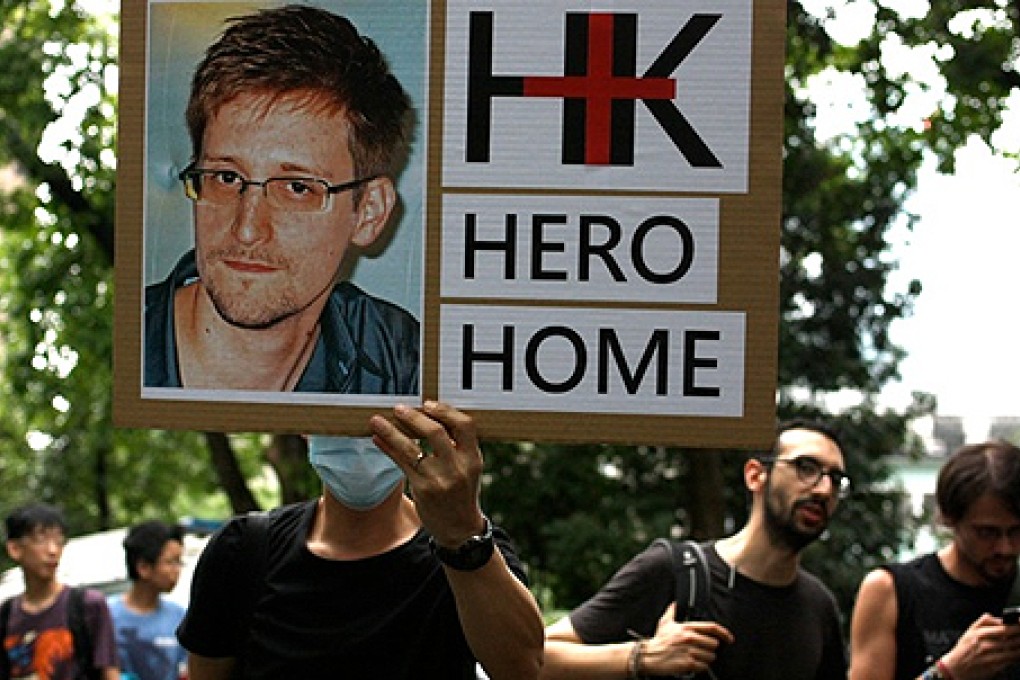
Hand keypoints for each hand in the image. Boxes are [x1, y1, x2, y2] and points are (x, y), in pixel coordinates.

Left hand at [369, 401, 484, 546]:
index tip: (428, 404)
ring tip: (376, 421)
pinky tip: (378, 440)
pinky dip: (388, 449)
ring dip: (391, 431)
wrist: (460, 528)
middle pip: (436, 432)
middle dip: (414, 417)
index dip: (445, 411)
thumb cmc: (461, 491)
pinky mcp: (423, 490)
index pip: (465, 425)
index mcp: (473, 458)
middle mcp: (458, 467)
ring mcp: (440, 479)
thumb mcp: (468, 467)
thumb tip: (427, 415)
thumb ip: (456, 444)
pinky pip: (401, 463)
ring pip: (412, 448)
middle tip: (399, 409)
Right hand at [639, 603, 733, 676]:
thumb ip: (672, 611)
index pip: (712, 628)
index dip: (724, 633)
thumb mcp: (664, 623)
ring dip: (705, 659)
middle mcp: (689, 638)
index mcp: (686, 628)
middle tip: (701, 649)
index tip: (729, 638)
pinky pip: (704, 667)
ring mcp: (689, 651)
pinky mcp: (688, 664)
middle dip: (709, 648)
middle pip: (714, 644)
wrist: (649, 657)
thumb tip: (676, 603)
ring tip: (695, 657)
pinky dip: (700, 667)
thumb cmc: (658, 641)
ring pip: (710, 657)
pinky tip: (692, 664)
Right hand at [941, 613, 1019, 679]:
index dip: (1014, 626)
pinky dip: (1015, 657)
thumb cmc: (963, 649)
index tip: (1019, 623)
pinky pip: (1008, 661)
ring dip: (1019, 647)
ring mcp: (988, 656)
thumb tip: (998, 619)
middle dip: (1019, 636)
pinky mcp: (992, 667)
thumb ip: (983, 622)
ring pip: (1011, 650)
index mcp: (978, 632)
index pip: (1002, 627)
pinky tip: (1017, 654)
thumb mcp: (969, 631)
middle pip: (1008, 638)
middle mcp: (983, 644)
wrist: (955, 667)